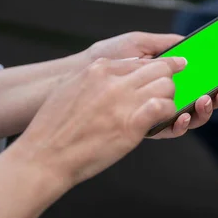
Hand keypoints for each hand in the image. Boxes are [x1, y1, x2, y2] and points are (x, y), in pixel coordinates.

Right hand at [17, 57, 185, 186]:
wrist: (44, 156)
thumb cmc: (54, 128)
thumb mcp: (72, 89)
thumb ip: (95, 78)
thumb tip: (113, 74)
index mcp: (99, 70)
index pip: (141, 61)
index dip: (159, 65)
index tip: (173, 66)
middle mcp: (114, 81)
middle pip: (158, 69)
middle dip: (168, 80)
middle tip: (169, 92)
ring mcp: (124, 101)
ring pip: (166, 86)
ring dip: (170, 97)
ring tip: (164, 109)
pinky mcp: (132, 123)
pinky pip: (164, 108)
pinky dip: (169, 113)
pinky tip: (164, 120)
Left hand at [86, 32, 217, 137]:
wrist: (73, 78)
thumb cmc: (103, 59)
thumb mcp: (136, 44)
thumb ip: (164, 45)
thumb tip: (190, 44)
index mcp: (167, 75)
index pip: (202, 77)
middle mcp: (165, 95)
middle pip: (201, 97)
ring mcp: (156, 112)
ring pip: (190, 115)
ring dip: (205, 108)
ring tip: (208, 99)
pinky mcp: (144, 126)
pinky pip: (169, 129)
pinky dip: (180, 123)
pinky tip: (183, 114)